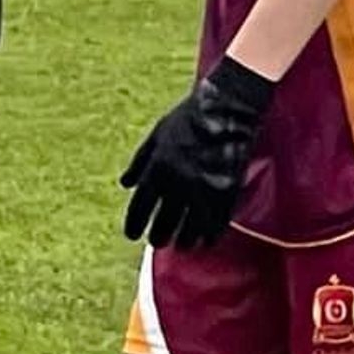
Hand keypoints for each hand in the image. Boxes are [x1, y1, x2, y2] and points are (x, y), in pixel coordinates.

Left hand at [121, 58, 275, 248]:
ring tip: (180, 245)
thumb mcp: (158, 134)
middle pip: (164, 222)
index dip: (135, 224)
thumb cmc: (190, 117)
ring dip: (183, 240)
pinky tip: (205, 240)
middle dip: (158, 236)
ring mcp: (204, 188)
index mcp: (158, 167)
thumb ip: (140, 160)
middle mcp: (178, 181)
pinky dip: (209, 234)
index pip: (141, 205)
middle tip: (157, 242)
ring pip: (190, 227)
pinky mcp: (227, 191)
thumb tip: (125, 183)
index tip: (132, 235)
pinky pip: (216, 222)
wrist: (228, 107)